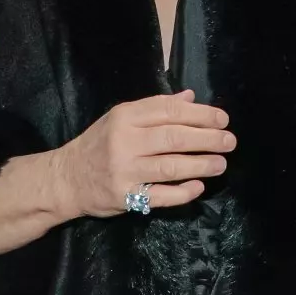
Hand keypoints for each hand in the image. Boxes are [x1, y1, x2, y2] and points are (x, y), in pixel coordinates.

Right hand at [54, 90, 235, 218]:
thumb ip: (156, 107)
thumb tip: (191, 98)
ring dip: (200, 165)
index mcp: (126, 116)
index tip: (222, 119)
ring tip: (221, 163)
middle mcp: (125, 141)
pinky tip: (198, 187)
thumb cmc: (100, 143)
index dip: (200, 114)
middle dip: (207, 138)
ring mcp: (124, 170)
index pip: (169, 111)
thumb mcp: (123, 117)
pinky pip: (160, 195)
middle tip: (229, 141)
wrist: (65, 178)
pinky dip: (182, 192)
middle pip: (173, 137)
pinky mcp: (125, 196)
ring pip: (170, 166)